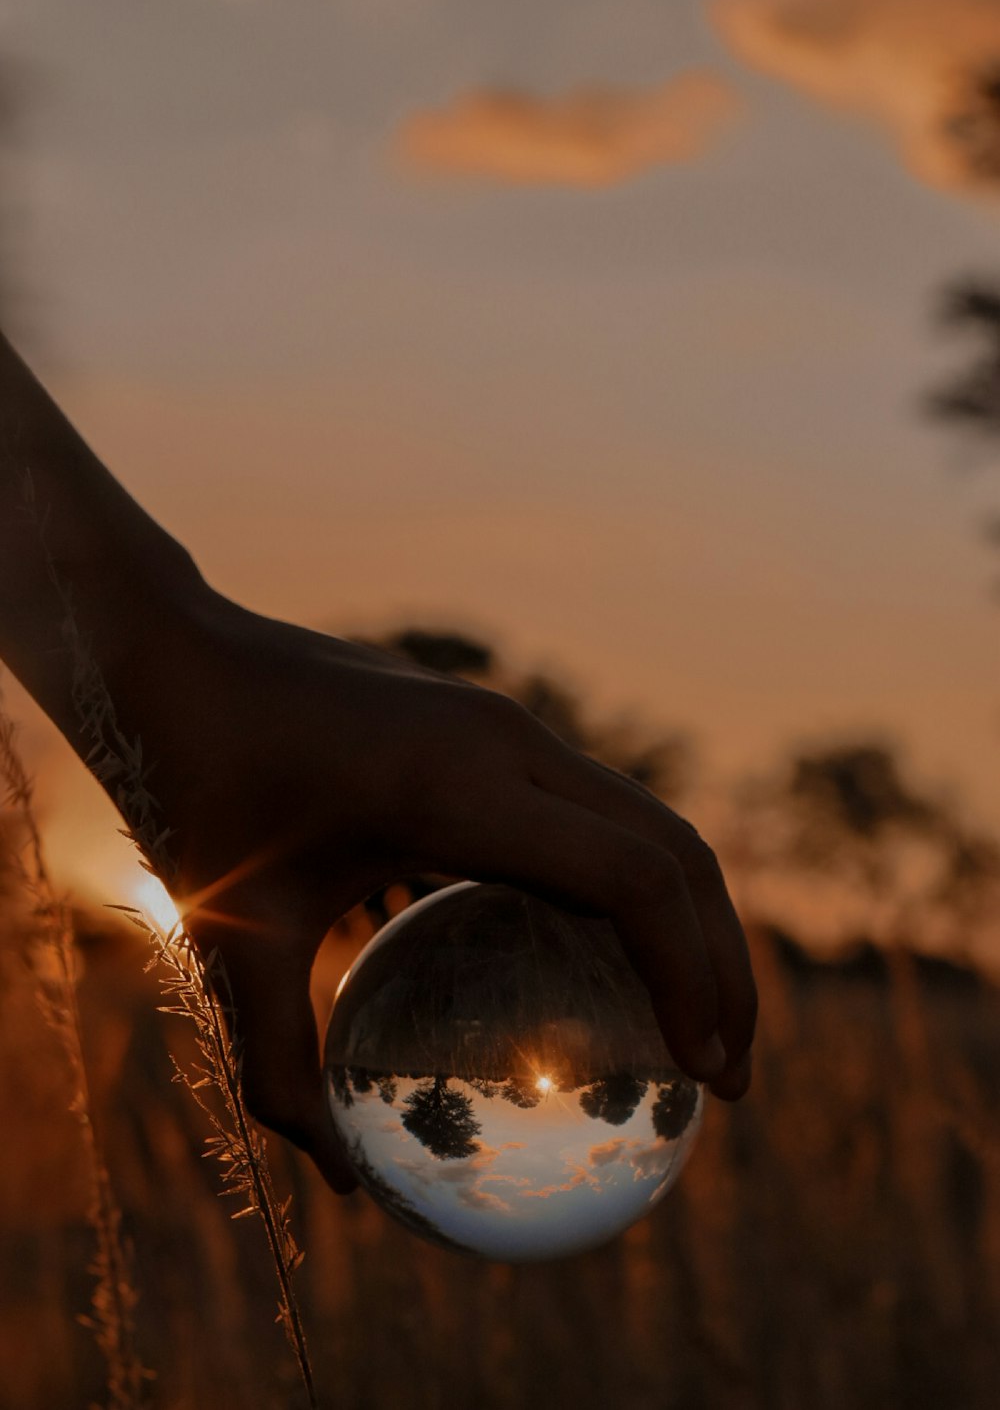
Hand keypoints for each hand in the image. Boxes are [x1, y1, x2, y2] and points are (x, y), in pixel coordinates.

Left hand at [111, 584, 756, 1191]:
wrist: (171, 652)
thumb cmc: (192, 788)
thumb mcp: (230, 936)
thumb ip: (280, 1062)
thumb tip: (333, 1180)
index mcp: (456, 788)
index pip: (632, 878)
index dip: (695, 976)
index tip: (706, 1075)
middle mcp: (507, 741)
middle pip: (674, 847)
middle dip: (723, 958)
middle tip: (728, 1071)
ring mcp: (504, 723)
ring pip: (646, 820)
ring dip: (690, 915)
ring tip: (695, 1021)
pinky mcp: (490, 724)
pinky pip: (594, 807)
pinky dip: (632, 884)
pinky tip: (605, 957)